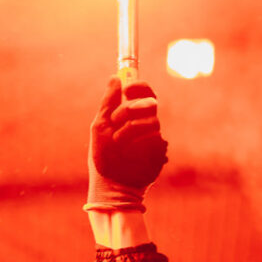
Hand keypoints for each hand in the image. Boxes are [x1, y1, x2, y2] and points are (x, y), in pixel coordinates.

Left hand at [88, 78, 167, 210]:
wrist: (109, 183)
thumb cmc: (103, 157)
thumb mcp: (101, 126)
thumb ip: (108, 103)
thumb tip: (115, 77)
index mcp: (132, 116)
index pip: (144, 93)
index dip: (139, 86)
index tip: (127, 88)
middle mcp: (146, 124)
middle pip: (150, 104)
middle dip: (130, 109)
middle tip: (116, 119)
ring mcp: (154, 137)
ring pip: (151, 121)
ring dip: (129, 129)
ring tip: (117, 143)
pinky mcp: (160, 152)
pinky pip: (154, 139)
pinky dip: (137, 143)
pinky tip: (129, 153)